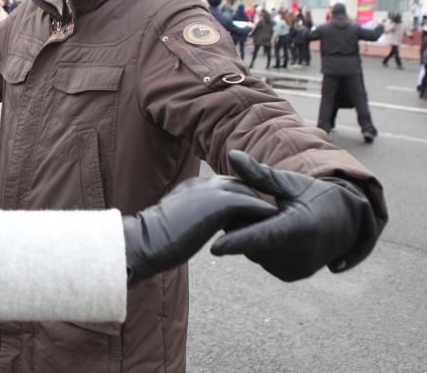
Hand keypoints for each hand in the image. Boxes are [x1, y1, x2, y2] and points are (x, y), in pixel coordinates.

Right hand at [122, 176, 276, 287]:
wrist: (143, 242)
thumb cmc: (152, 241)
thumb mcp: (173, 224)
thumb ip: (187, 219)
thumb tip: (190, 229)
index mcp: (192, 186)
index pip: (225, 186)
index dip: (241, 197)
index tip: (253, 210)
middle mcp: (203, 183)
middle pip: (240, 184)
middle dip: (258, 196)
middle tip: (276, 211)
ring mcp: (211, 191)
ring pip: (248, 192)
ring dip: (264, 204)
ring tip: (283, 217)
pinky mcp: (219, 204)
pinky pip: (250, 204)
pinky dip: (264, 212)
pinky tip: (277, 223)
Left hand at [210, 150, 378, 281]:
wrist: (346, 221)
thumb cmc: (314, 196)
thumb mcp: (290, 183)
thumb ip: (260, 174)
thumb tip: (233, 155)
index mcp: (302, 226)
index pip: (265, 236)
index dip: (239, 241)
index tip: (215, 248)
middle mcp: (302, 254)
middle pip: (253, 243)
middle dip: (244, 225)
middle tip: (250, 206)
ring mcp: (298, 268)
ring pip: (255, 252)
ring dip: (251, 236)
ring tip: (267, 218)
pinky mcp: (291, 275)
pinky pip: (262, 260)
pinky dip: (260, 247)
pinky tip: (269, 231)